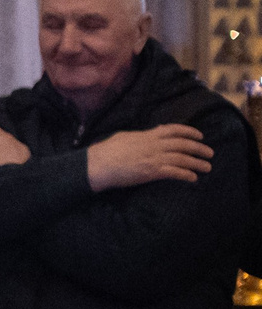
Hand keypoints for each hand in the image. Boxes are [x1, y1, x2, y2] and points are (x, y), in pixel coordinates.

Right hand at [85, 123, 212, 190]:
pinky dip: (186, 174)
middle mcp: (154, 145)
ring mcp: (154, 158)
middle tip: (210, 153)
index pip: (174, 130)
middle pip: (183, 144)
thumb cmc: (106, 151)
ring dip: (197, 163)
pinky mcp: (151, 172)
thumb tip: (156, 130)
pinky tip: (193, 178)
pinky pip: (174, 172)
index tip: (200, 136)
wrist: (98, 164)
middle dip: (199, 148)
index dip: (190, 132)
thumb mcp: (126, 136)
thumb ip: (143, 134)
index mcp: (147, 135)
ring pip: (182, 159)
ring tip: (207, 167)